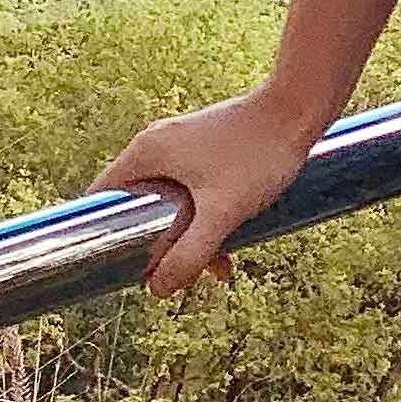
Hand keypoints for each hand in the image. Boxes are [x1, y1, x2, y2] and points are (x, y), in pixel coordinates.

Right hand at [106, 88, 320, 297]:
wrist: (299, 110)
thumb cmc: (258, 156)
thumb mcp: (221, 213)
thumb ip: (189, 254)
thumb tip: (156, 291)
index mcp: (145, 153)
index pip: (100, 199)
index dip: (103, 235)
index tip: (121, 266)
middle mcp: (156, 146)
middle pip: (137, 208)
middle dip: (157, 246)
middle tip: (179, 274)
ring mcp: (182, 146)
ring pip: (169, 205)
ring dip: (188, 237)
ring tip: (218, 267)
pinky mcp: (206, 150)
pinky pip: (191, 193)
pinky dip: (205, 219)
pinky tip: (231, 245)